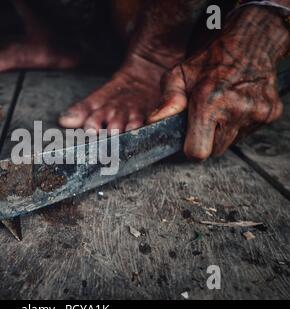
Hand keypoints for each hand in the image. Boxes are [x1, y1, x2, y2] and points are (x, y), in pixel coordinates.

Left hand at [148, 6, 289, 159]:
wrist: (251, 42)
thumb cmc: (211, 59)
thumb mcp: (179, 75)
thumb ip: (166, 101)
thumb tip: (152, 122)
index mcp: (209, 103)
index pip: (198, 151)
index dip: (189, 148)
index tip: (187, 139)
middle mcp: (236, 111)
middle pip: (215, 150)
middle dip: (206, 140)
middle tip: (203, 120)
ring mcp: (256, 114)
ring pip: (231, 142)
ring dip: (222, 132)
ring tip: (220, 109)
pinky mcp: (270, 114)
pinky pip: (247, 133)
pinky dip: (238, 125)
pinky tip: (234, 106)